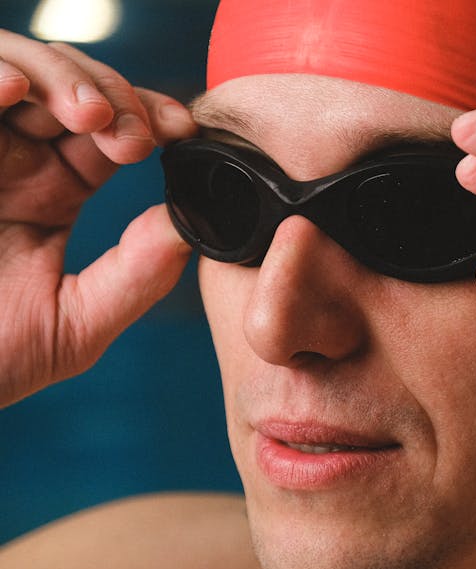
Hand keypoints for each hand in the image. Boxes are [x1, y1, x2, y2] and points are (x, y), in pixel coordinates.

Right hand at [0, 31, 194, 406]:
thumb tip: (188, 224)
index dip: (151, 116)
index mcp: (54, 189)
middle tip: (134, 135)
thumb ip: (138, 278)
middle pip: (74, 85)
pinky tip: (13, 92)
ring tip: (89, 115)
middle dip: (115, 95)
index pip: (114, 128)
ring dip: (63, 78)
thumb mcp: (75, 324)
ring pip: (19, 67)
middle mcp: (14, 158)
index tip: (183, 131)